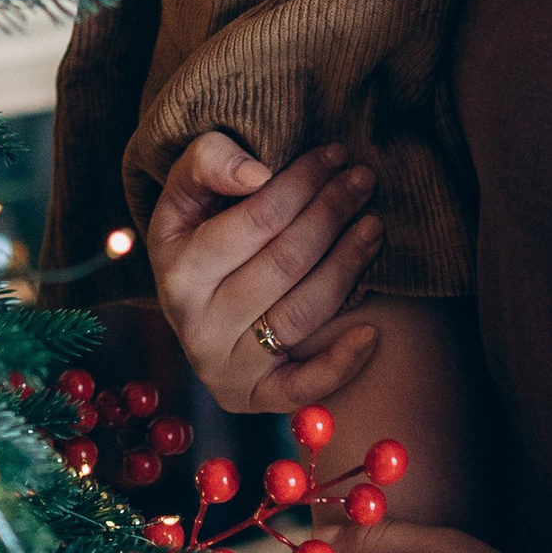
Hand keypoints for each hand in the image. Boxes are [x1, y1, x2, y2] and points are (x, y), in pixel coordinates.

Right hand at [144, 131, 381, 419]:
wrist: (190, 308)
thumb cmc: (198, 235)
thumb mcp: (185, 193)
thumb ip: (209, 161)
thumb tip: (259, 173)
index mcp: (178, 268)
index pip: (257, 220)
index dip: (302, 183)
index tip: (334, 155)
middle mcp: (197, 323)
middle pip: (286, 262)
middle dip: (331, 213)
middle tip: (363, 179)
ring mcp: (224, 365)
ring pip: (302, 313)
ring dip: (347, 265)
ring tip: (373, 225)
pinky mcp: (251, 397)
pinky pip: (300, 388)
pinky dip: (340, 363)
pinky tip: (371, 332)